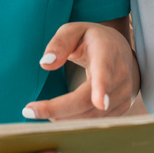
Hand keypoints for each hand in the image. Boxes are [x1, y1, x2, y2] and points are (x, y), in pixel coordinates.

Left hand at [21, 20, 137, 120]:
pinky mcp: (122, 108)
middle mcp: (120, 74)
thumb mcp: (74, 31)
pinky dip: (75, 122)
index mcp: (107, 51)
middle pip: (91, 101)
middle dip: (60, 109)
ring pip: (92, 115)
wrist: (120, 51)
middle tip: (29, 111)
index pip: (105, 70)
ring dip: (64, 118)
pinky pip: (97, 122)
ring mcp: (124, 93)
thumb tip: (46, 63)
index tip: (100, 103)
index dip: (102, 87)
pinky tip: (58, 117)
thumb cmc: (91, 40)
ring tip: (40, 111)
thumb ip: (59, 43)